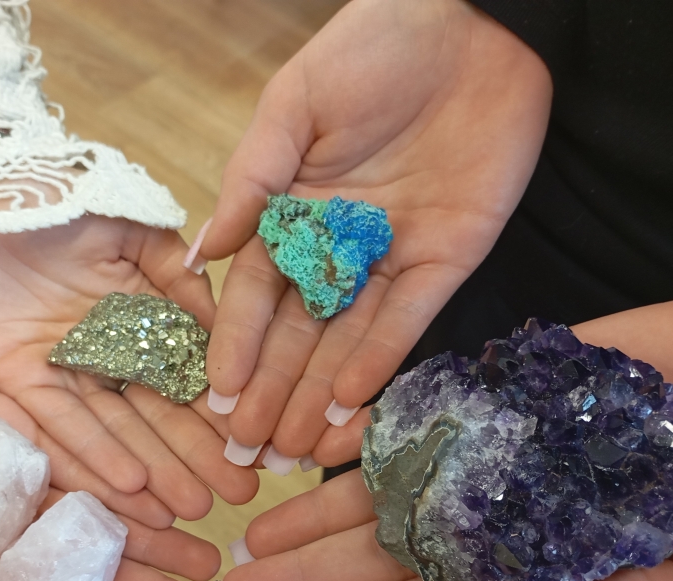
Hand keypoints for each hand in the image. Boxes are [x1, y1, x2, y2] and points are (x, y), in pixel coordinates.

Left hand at [0, 216, 259, 520]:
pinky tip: (131, 487)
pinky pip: (59, 423)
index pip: (185, 370)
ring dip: (154, 469)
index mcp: (138, 313)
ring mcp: (63, 368)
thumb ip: (178, 274)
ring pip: (116, 427)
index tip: (253, 443)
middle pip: (157, 412)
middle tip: (237, 491)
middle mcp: (105, 349)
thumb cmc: (58, 197)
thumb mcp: (133, 228)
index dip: (218, 408)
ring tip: (193, 507)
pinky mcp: (17, 379)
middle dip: (197, 455)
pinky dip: (93, 454)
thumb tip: (222, 327)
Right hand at [200, 0, 551, 461]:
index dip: (235, 344)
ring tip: (293, 446)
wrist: (470, 22)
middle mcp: (338, 245)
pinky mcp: (447, 258)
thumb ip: (250, 182)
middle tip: (249, 446)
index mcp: (292, 212)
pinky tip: (349, 403)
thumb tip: (201, 250)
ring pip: (348, 338)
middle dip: (273, 388)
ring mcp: (391, 256)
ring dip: (319, 392)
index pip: (254, 292)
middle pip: (298, 330)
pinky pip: (409, 319)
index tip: (216, 396)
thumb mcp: (292, 108)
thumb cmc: (369, 47)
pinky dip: (380, 360)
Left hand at [221, 297, 672, 580]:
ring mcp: (500, 454)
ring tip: (253, 529)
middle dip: (308, 573)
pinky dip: (371, 431)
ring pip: (391, 487)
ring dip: (319, 511)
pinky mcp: (510, 391)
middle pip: (384, 551)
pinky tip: (315, 447)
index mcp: (534, 571)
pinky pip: (426, 413)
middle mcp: (501, 516)